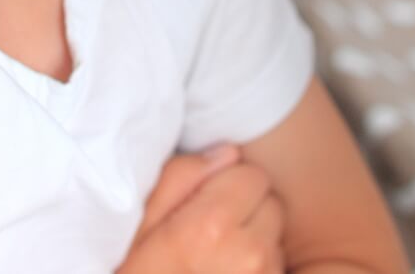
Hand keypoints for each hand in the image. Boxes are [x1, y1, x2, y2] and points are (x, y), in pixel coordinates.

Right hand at [116, 144, 283, 273]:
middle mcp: (247, 254)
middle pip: (271, 204)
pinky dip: (259, 271)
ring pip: (276, 240)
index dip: (225, 186)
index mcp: (210, 226)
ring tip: (215, 264)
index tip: (202, 206)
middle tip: (209, 237)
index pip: (251, 174)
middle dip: (246, 212)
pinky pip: (277, 270)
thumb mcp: (136, 226)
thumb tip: (228, 153)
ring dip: (254, 243)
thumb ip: (180, 178)